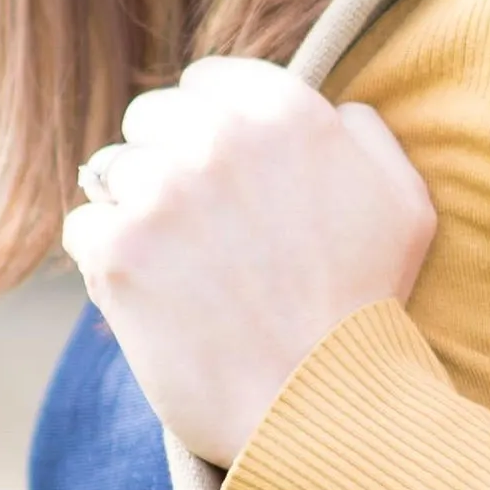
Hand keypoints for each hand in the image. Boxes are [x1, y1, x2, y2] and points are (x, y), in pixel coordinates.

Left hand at [61, 55, 435, 465]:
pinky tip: (151, 296)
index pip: (206, 82)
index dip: (208, 127)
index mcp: (285, 111)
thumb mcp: (405, 204)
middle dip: (165, 163)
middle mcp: (219, 137)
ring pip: (110, 170)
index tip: (219, 175)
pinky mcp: (119, 248)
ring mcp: (162, 191)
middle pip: (150, 118)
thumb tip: (334, 108)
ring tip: (178, 268)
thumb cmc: (367, 310)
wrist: (321, 408)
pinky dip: (107, 260)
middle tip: (197, 229)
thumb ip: (366, 135)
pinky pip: (84, 226)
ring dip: (134, 211)